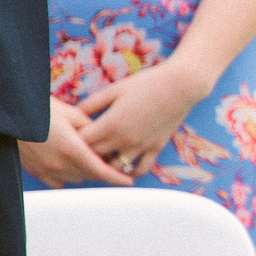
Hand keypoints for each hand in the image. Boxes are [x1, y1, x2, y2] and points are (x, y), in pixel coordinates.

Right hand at [20, 96, 134, 188]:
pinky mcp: (34, 170)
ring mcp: (45, 169)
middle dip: (102, 169)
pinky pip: (57, 181)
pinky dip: (67, 175)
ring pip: (75, 179)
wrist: (10, 113)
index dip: (116, 177)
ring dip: (85, 172)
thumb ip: (92, 130)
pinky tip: (69, 163)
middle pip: (90, 175)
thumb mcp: (73, 114)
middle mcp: (58, 163)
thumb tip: (107, 140)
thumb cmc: (41, 109)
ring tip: (89, 157)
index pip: (100, 171)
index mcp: (71, 149)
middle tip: (110, 159)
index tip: (128, 181)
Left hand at [74, 61, 208, 171]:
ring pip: (114, 167)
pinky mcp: (155, 148)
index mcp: (110, 124)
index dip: (74, 138)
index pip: (82, 141)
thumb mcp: (114, 89)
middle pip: (95, 156)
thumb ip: (92, 103)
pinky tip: (123, 166)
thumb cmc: (147, 83)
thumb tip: (75, 113)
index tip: (74, 132)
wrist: (181, 85)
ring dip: (106, 164)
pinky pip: (140, 169)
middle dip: (86, 152)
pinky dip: (129, 172)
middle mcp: (124, 140)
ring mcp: (141, 146)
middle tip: (83, 145)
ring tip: (101, 157)